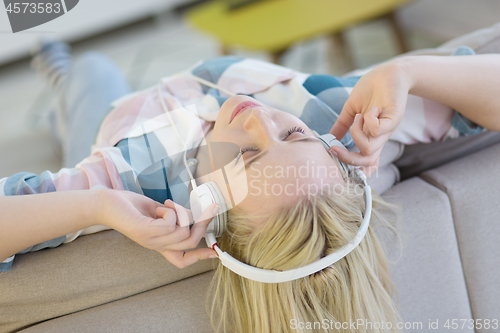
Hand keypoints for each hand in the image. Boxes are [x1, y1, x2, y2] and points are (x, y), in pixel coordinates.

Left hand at [97, 190, 219, 267]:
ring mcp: (151, 241)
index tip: (215, 251)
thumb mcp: (159, 213)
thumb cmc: (131, 207)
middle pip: (190, 242)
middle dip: (202, 223)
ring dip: (181, 212)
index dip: (200, 256)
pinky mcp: (145, 232)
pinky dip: (170, 210)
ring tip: (167, 205)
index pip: (182, 260)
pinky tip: (159, 207)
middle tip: (204, 208)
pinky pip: (171, 223)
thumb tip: (195, 215)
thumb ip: (176, 218)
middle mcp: (156, 246)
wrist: (106, 204)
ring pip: (183, 232)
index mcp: (160, 244)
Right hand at [329, 59, 411, 175]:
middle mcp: (379, 137)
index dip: (351, 166)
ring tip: (359, 116)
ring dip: (356, 133)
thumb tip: (330, 137)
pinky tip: (372, 109)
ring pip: (369, 149)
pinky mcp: (394, 118)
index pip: (365, 163)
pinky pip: (377, 130)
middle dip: (347, 157)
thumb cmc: (371, 89)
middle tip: (335, 147)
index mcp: (370, 137)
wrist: (388, 72)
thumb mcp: (351, 109)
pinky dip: (369, 121)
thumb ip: (342, 124)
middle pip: (366, 162)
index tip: (334, 154)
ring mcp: (387, 129)